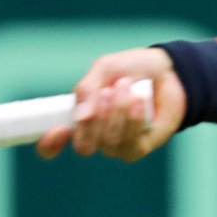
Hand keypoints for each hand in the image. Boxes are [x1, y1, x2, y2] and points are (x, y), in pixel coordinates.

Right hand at [35, 47, 186, 161]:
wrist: (167, 70)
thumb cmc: (131, 69)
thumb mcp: (104, 68)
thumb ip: (87, 89)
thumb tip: (80, 117)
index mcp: (78, 119)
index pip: (52, 146)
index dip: (49, 145)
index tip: (58, 130)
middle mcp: (94, 136)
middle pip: (84, 146)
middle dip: (95, 119)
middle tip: (107, 91)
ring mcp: (116, 144)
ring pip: (109, 142)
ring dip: (118, 111)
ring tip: (127, 86)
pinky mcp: (138, 147)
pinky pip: (130, 144)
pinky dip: (133, 120)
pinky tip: (140, 101)